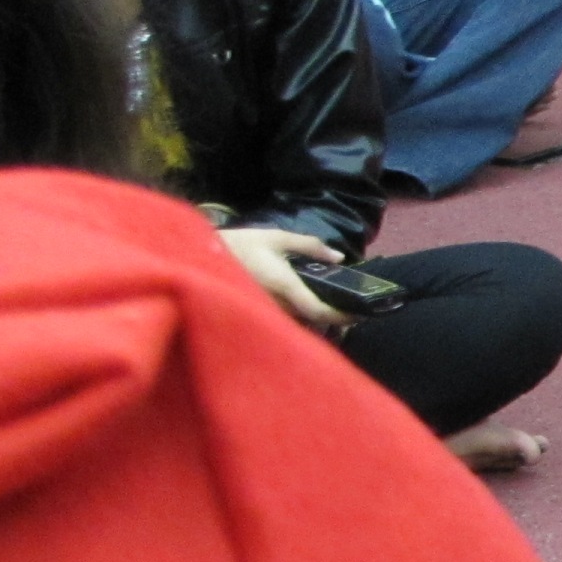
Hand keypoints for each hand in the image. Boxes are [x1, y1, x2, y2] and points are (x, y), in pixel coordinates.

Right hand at [218, 225, 350, 329]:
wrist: (202, 256)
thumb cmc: (241, 245)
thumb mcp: (276, 238)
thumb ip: (309, 245)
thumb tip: (339, 256)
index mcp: (286, 286)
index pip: (320, 311)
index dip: (342, 316)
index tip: (359, 314)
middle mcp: (279, 305)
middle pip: (314, 322)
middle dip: (334, 319)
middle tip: (350, 310)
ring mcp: (268, 312)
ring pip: (301, 323)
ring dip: (318, 319)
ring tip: (333, 306)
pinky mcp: (260, 313)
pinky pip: (287, 321)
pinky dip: (302, 317)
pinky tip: (308, 305)